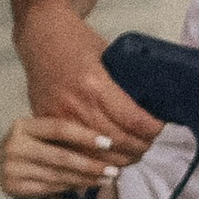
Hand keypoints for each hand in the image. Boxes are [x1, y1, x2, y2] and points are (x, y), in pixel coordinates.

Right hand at [0, 112, 117, 198]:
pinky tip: (87, 185)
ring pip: (58, 175)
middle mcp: (14, 146)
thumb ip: (63, 136)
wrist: (0, 165)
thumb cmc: (31, 146)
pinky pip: (51, 188)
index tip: (109, 143)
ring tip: (107, 179)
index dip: (85, 135)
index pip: (59, 128)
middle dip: (90, 164)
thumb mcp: (40, 134)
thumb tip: (105, 142)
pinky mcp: (13, 187)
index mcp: (23, 126)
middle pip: (61, 156)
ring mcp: (11, 168)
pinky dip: (72, 186)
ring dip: (86, 179)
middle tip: (114, 170)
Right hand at [16, 0, 160, 164]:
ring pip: (98, 155)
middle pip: (118, 142)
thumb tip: (154, 104)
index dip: (152, 130)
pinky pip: (74, 153)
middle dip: (140, 147)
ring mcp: (59, 118)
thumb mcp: (111, 55)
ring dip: (121, 158)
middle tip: (149, 143)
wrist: (39, 36)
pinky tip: (108, 160)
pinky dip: (95, 162)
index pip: (134, 121)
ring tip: (133, 153)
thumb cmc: (78, 41)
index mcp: (96, 85)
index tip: (160, 127)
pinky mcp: (46, 124)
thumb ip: (127, 81)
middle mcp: (77, 105)